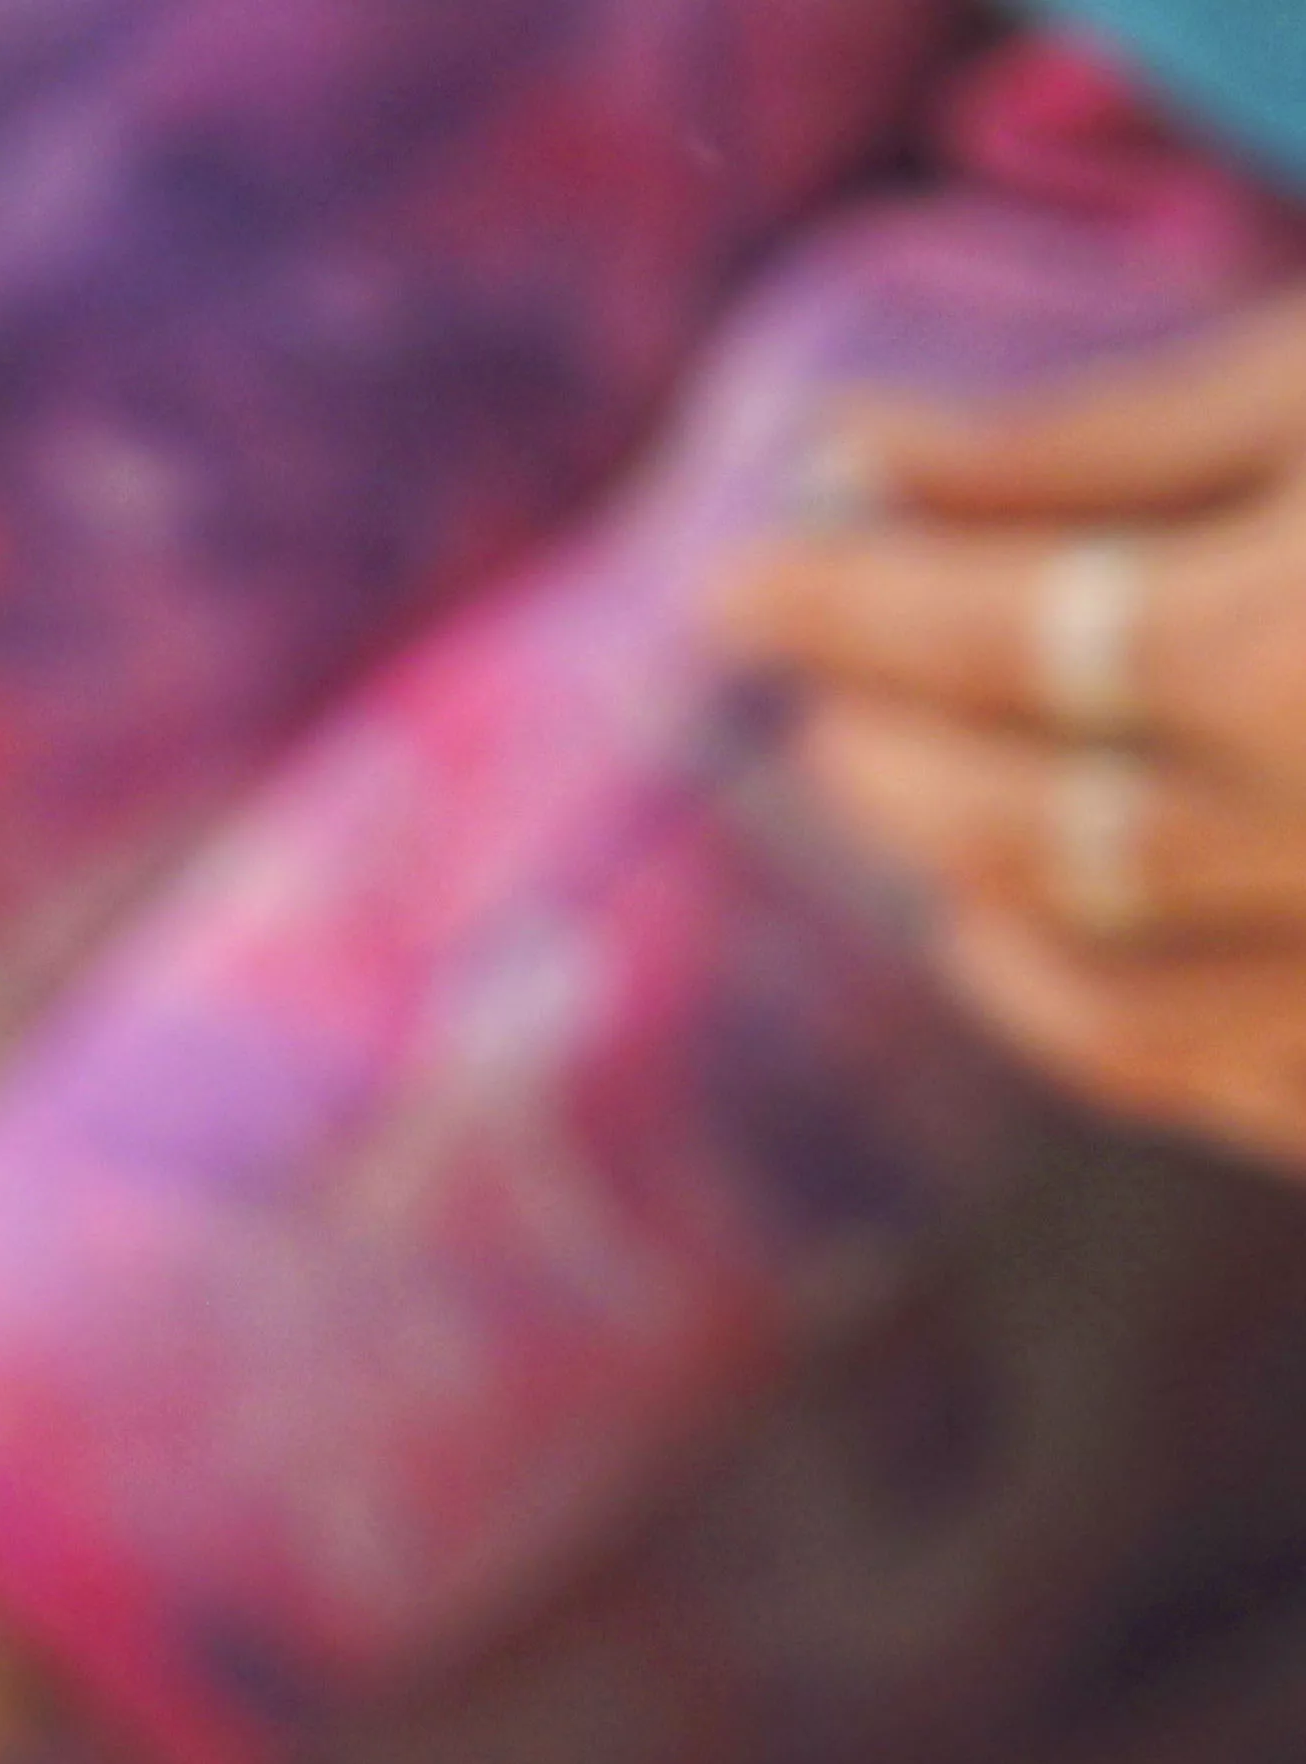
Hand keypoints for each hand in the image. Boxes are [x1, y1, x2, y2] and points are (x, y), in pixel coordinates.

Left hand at [711, 288, 1305, 1165]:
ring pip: (1107, 1003)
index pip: (1001, 642)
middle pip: (1027, 833)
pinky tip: (1048, 934)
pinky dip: (1108, 1016)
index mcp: (1302, 659)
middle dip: (895, 760)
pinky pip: (1230, 1089)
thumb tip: (850, 465)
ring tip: (924, 815)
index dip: (849, 609)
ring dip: (972, 907)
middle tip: (832, 702)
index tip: (740, 589)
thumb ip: (1096, 448)